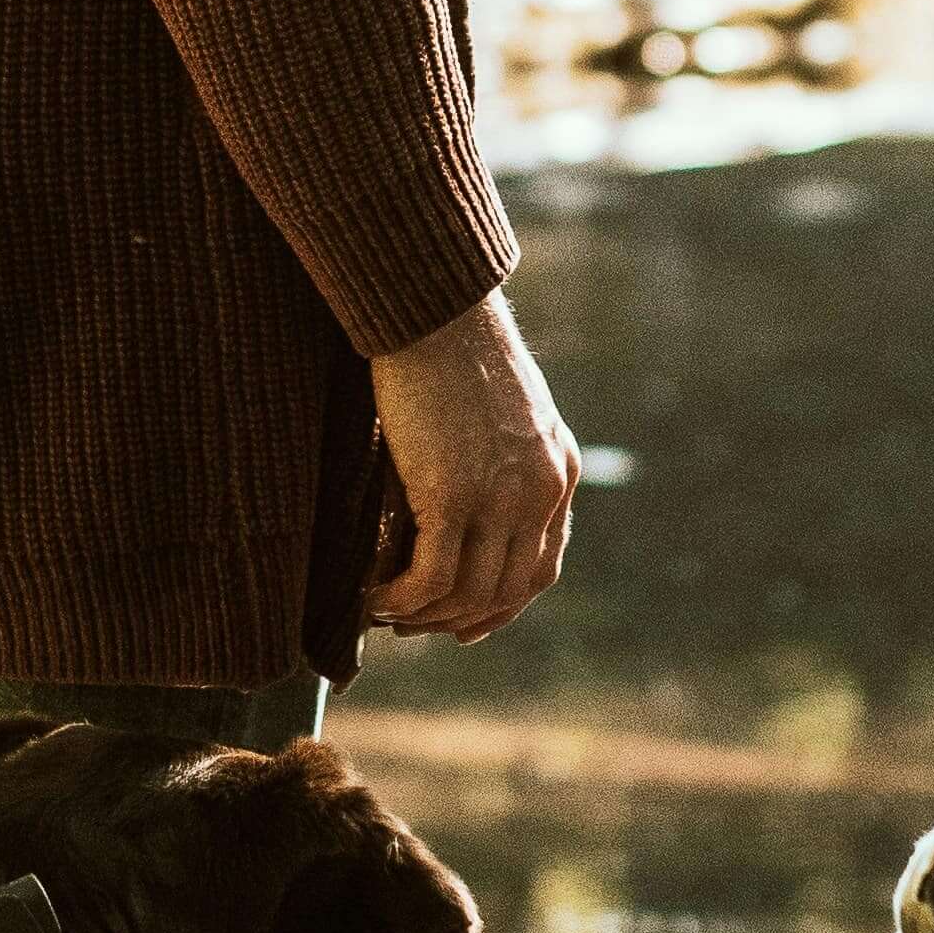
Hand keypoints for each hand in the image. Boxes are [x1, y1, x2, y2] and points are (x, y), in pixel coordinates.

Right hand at [368, 289, 579, 640]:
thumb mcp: (505, 407)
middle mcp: (539, 491)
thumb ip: (502, 457)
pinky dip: (403, 599)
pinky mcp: (452, 496)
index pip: (541, 566)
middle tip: (411, 622)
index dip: (502, 606)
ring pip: (469, 592)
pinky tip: (375, 598)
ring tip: (386, 612)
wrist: (435, 308)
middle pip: (507, 590)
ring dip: (424, 615)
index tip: (464, 624)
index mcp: (558, 469)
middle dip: (457, 618)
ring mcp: (500, 498)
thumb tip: (460, 507)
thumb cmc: (454, 345)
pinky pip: (432, 577)